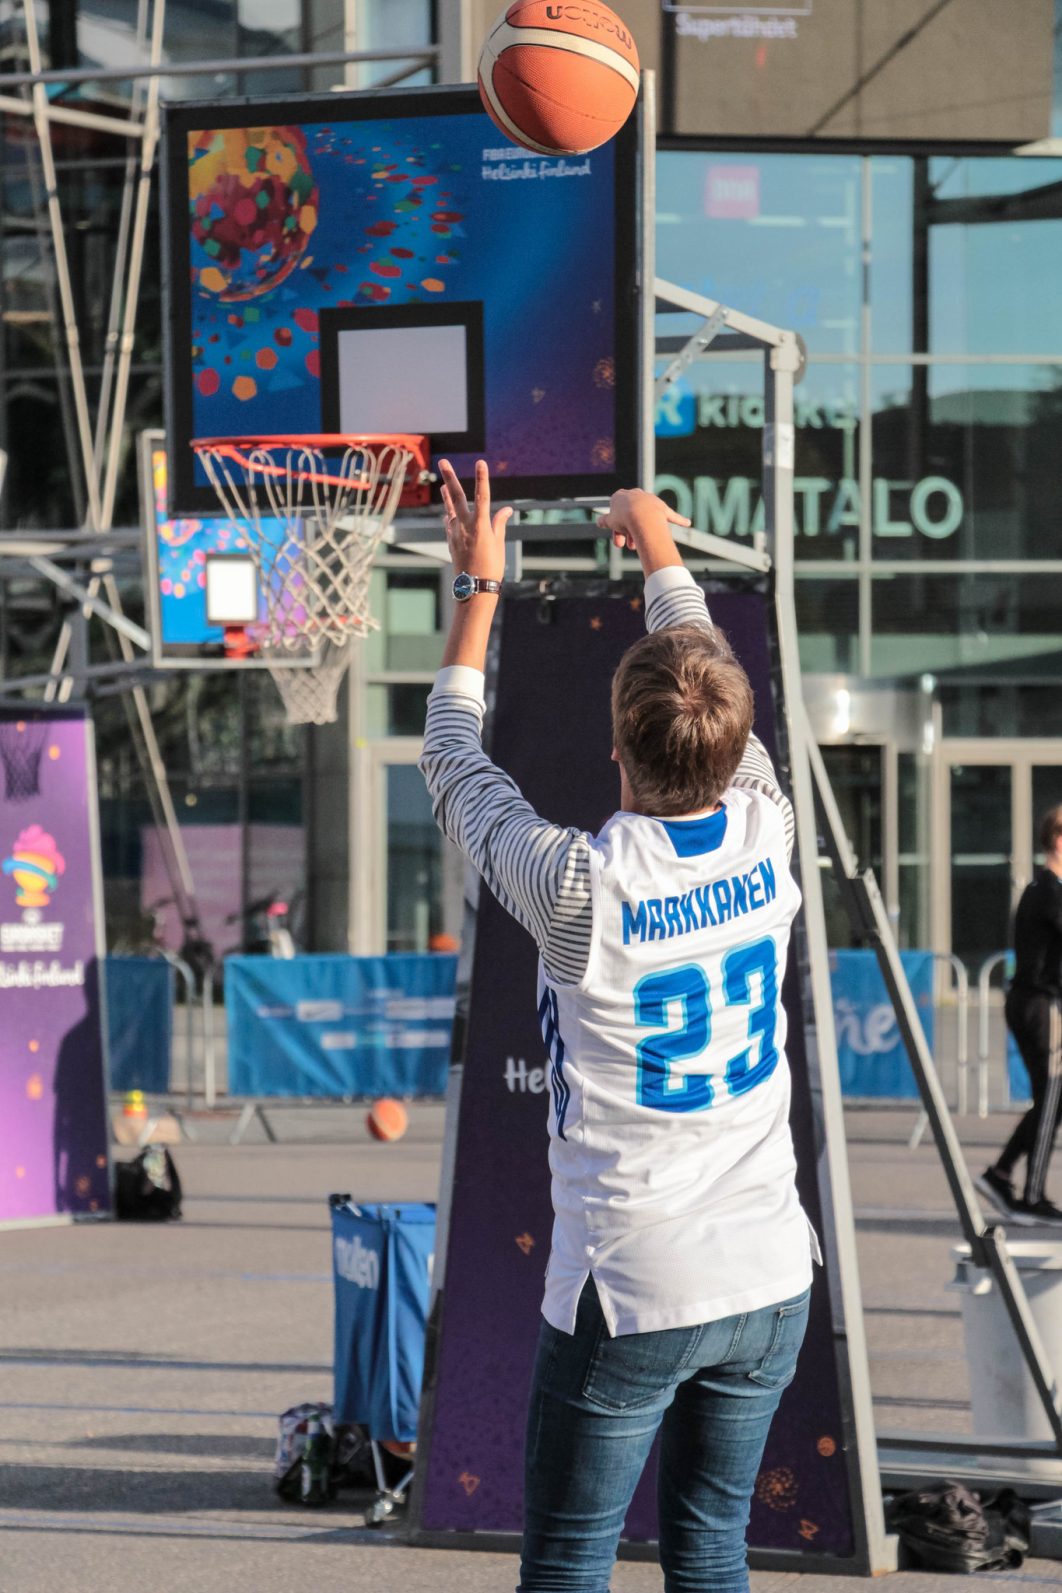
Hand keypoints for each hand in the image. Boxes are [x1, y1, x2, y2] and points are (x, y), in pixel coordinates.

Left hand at [439, 458, 512, 580]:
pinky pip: (449, 524)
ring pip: (450, 509)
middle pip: (456, 497)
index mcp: (480, 526)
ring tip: (443, 484)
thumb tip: (506, 509)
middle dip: (450, 478)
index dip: (482, 478)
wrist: (474, 588)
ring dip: (447, 496)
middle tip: (443, 462)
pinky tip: (448, 512)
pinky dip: (449, 515)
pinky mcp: (451, 541)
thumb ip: (499, 523)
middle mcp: (464, 526)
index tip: (481, 462)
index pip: (482, 496)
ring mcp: (455, 533)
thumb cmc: (491, 567)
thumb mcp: (499, 544)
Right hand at [596, 488, 690, 551]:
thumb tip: (598, 522)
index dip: (616, 529)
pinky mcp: (663, 509)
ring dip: (639, 534)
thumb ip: (605, 521)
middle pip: (631, 517)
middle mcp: (637, 495)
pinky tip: (688, 523)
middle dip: (628, 533)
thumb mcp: (610, 521)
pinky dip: (680, 520)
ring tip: (636, 546)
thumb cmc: (623, 518)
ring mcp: (651, 501)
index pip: (617, 513)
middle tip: (626, 546)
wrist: (641, 516)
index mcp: (621, 495)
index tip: (618, 542)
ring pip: (643, 520)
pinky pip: (672, 515)